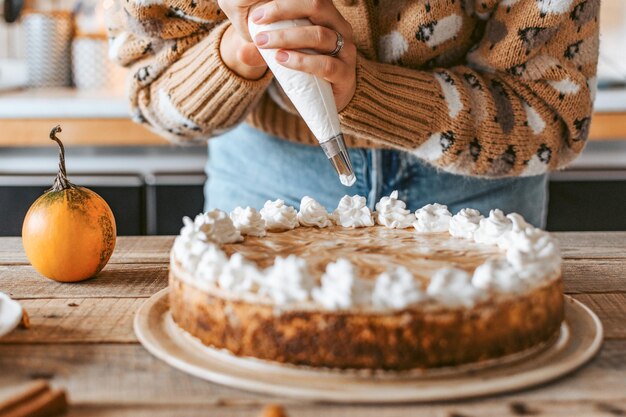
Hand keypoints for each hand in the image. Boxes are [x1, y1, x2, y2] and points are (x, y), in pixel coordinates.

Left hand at [218, 0, 356, 110]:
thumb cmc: (307, 68)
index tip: (258, 12)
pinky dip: (302, 60)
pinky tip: (283, 59)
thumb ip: (267, 50)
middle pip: (316, 5)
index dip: (284, 1)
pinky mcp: (346, 73)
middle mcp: (340, 27)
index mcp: (328, 15)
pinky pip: (325, 64)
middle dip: (283, 10)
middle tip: (257, 22)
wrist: (331, 99)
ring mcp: (346, 50)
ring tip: (264, 43)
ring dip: (288, 37)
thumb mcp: (286, 52)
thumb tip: (240, 53)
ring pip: (319, 35)